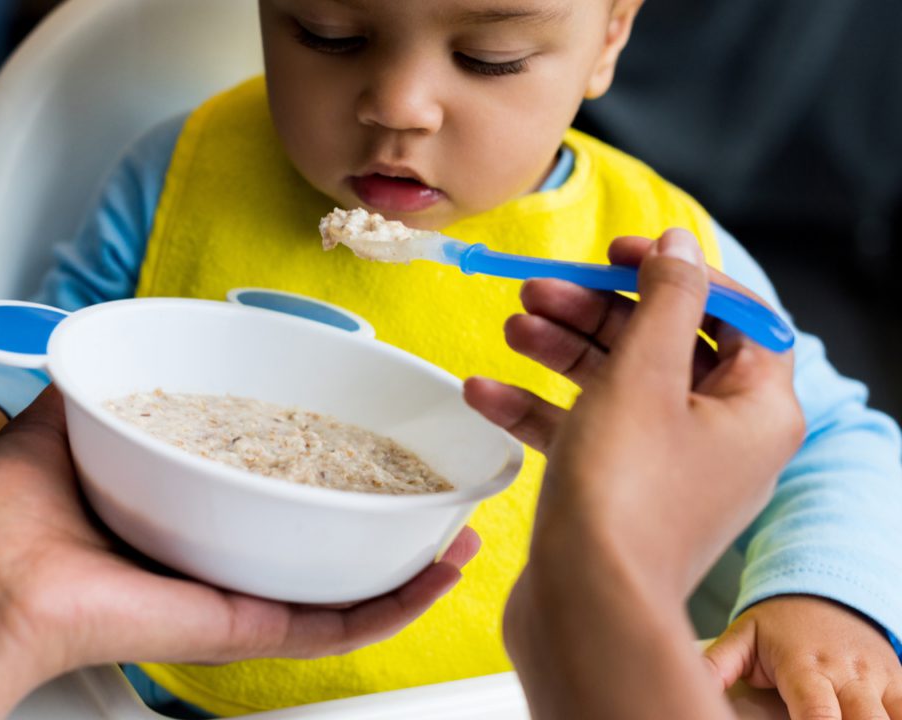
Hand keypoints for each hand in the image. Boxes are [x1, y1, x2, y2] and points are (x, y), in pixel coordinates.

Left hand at [0, 386, 478, 719]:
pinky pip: (330, 624)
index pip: (269, 490)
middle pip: (318, 542)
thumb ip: (101, 379)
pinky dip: (392, 603)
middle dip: (383, 518)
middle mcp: (215, 557)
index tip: (369, 439)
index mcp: (183, 512)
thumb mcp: (65, 421)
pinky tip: (436, 572)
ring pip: (343, 589)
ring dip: (410, 562)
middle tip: (431, 487)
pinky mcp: (240, 628)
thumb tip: (116, 337)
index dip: (325, 468)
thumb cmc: (3, 521)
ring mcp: (234, 598)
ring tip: (458, 529)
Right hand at [493, 229, 805, 719]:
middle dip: (596, 311)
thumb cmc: (624, 493)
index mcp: (756, 407)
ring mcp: (667, 469)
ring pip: (616, 385)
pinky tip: (484, 392)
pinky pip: (583, 433)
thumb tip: (678, 244)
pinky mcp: (617, 494)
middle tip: (541, 290)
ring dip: (561, 350)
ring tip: (511, 327)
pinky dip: (539, 409)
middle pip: (663, 344)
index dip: (674, 272)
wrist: (585, 607)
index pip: (732, 313)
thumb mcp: (644, 373)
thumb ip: (665, 298)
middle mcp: (721, 437)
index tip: (618, 251)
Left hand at [706, 595, 901, 719]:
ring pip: (895, 717)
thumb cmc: (779, 624)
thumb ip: (718, 665)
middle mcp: (848, 674)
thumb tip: (690, 687)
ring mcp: (880, 679)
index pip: (817, 711)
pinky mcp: (900, 682)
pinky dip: (900, 717)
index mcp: (805, 666)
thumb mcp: (743, 636)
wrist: (825, 592)